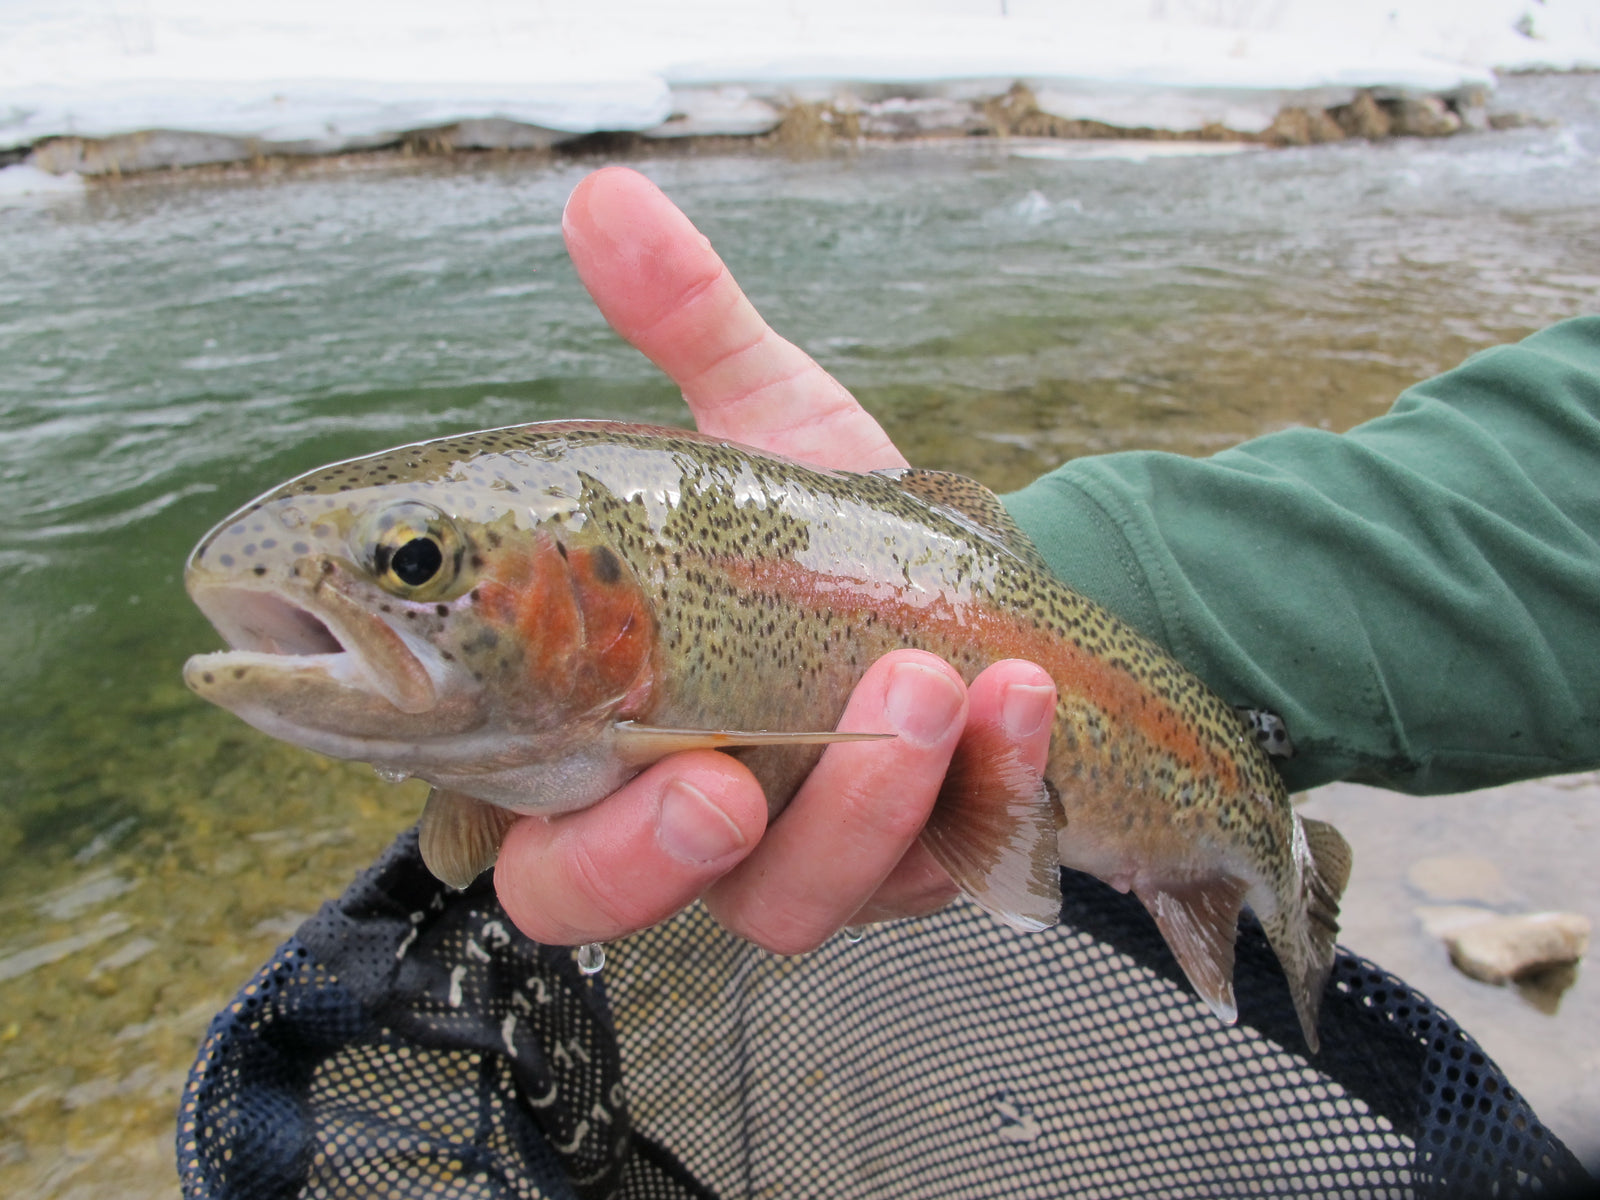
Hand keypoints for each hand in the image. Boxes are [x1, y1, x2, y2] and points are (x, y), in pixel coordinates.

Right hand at [493, 167, 1055, 953]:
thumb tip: (601, 195)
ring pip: (791, 899)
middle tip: (717, 783)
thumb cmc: (832, 529)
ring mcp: (808, 852)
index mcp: (602, 730)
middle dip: (650, 855)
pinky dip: (990, 784)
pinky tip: (1023, 695)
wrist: (981, 584)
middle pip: (600, 898)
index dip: (465, 785)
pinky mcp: (926, 865)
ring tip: (927, 677)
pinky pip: (948, 866)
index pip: (506, 808)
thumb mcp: (766, 425)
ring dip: (861, 800)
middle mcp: (681, 814)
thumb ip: (687, 324)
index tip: (532, 706)